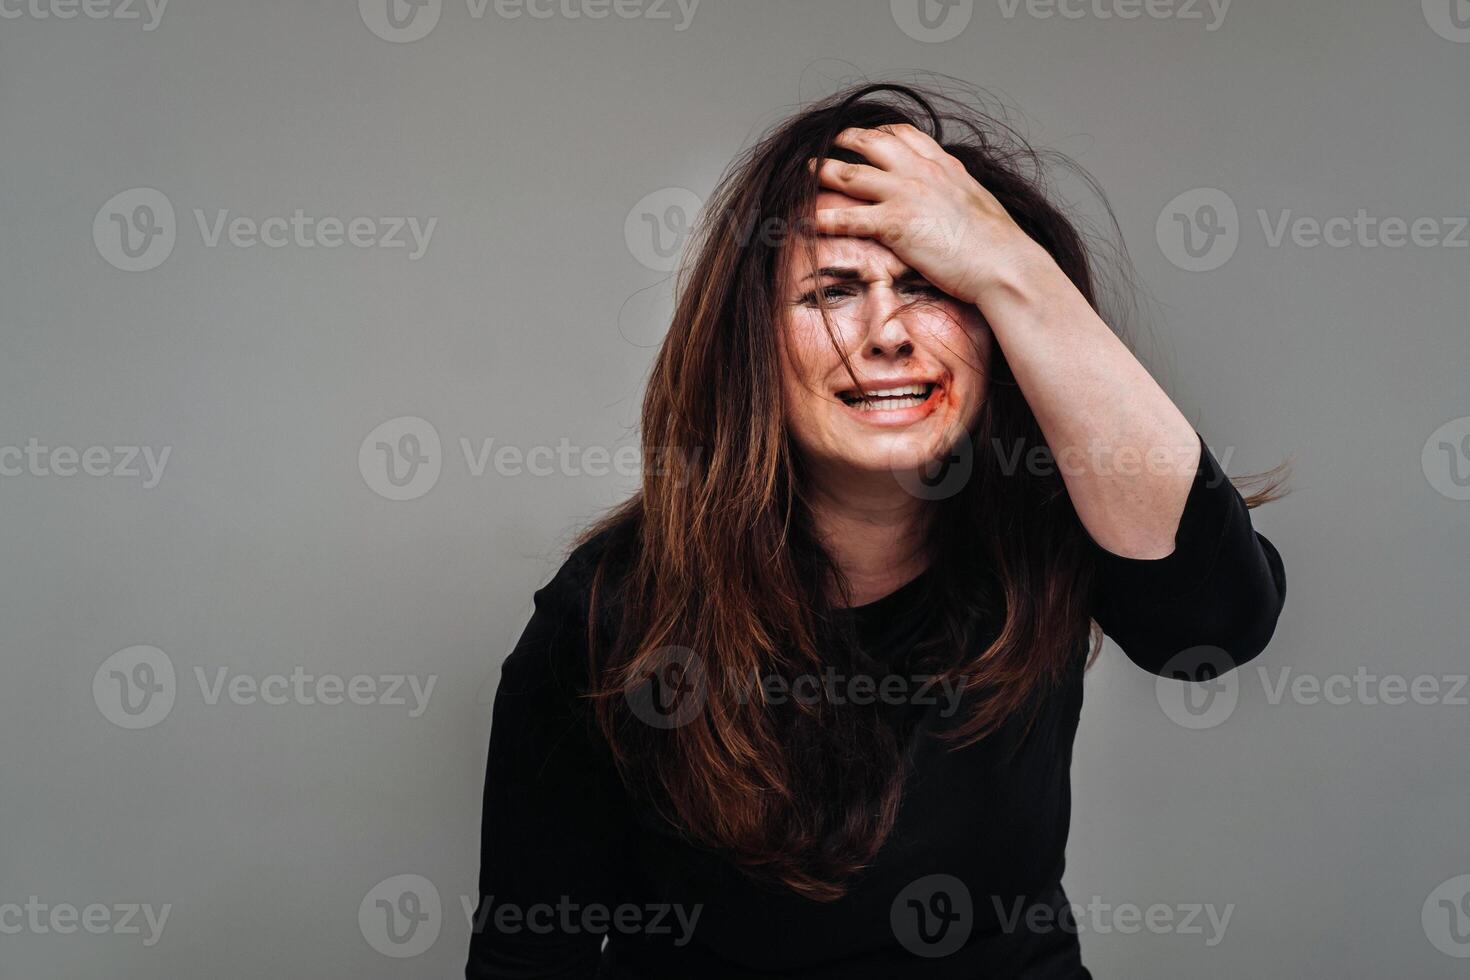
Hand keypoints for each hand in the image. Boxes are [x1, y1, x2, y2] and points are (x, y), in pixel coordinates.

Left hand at [809, 124, 1048, 306]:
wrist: (1003, 262)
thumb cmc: (997, 244)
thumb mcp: (979, 205)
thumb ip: (959, 193)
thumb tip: (957, 198)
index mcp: (943, 166)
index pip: (906, 136)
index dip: (882, 132)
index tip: (869, 134)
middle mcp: (921, 172)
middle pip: (873, 144)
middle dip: (846, 139)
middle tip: (828, 141)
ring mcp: (905, 195)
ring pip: (852, 173)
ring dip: (823, 169)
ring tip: (804, 169)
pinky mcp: (894, 224)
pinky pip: (849, 217)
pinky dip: (824, 218)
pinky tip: (806, 221)